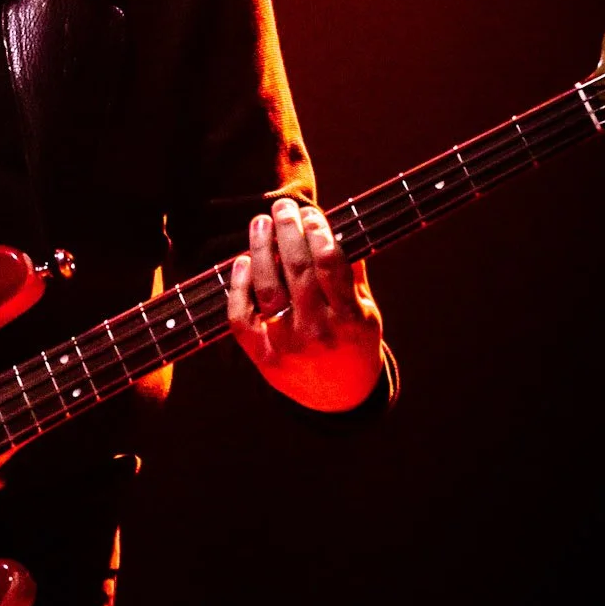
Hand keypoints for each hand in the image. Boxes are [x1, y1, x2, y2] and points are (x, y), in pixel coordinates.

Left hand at [227, 198, 383, 411]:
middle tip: (281, 207)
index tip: (310, 212)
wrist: (338, 398)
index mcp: (350, 319)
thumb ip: (353, 274)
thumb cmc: (354, 344)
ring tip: (259, 223)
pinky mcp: (262, 357)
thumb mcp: (366, 312)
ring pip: (267, 288)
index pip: (330, 263)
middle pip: (297, 270)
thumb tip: (336, 227)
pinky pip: (241, 317)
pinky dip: (237, 287)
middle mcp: (318, 332)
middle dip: (287, 231)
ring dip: (260, 250)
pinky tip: (241, 262)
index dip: (317, 232)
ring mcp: (287, 346)